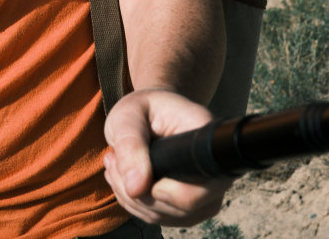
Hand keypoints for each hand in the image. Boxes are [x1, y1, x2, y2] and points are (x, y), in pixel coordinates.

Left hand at [103, 87, 229, 226]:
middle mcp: (214, 166)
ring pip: (171, 215)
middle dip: (141, 192)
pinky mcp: (191, 205)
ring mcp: (206, 190)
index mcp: (204, 135)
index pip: (207, 182)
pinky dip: (136, 205)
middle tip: (113, 158)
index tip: (144, 179)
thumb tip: (136, 189)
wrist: (149, 114)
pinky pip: (163, 218)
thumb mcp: (127, 117)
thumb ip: (130, 147)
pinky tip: (124, 179)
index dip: (176, 193)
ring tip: (116, 163)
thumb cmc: (141, 110)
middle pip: (186, 206)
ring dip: (134, 198)